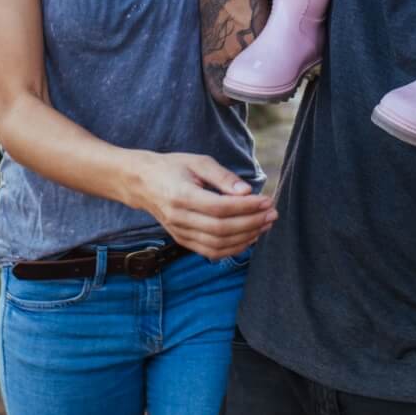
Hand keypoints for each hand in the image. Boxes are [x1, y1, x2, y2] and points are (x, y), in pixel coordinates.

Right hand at [130, 151, 276, 259]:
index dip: (247, 207)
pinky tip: (249, 237)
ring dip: (246, 237)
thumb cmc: (173, 167)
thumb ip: (223, 177)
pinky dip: (232, 249)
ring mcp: (179, 233)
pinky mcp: (182, 241)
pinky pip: (211, 252)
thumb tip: (247, 192)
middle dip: (252, 223)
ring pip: (218, 245)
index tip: (267, 200)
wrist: (143, 183)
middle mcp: (179, 218)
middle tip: (272, 214)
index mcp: (181, 195)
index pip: (220, 208)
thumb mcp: (198, 162)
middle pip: (221, 229)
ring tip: (265, 225)